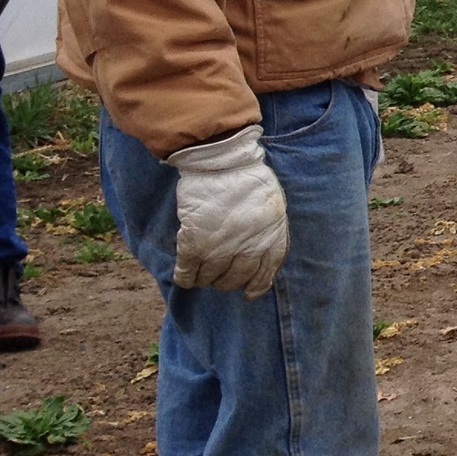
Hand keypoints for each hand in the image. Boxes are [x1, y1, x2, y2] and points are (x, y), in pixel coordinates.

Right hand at [165, 124, 288, 298]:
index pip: (266, 273)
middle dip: (227, 282)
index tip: (248, 293)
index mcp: (272, 237)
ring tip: (201, 275)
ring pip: (212, 278)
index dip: (256, 286)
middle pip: (237, 278)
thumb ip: (265, 230)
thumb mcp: (271, 206)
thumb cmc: (248, 177)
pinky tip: (184, 276)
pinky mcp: (195, 244)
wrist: (222, 162)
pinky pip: (188, 271)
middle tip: (218, 278)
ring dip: (205, 279)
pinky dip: (185, 277)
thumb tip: (254, 251)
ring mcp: (221, 248)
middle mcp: (249, 248)